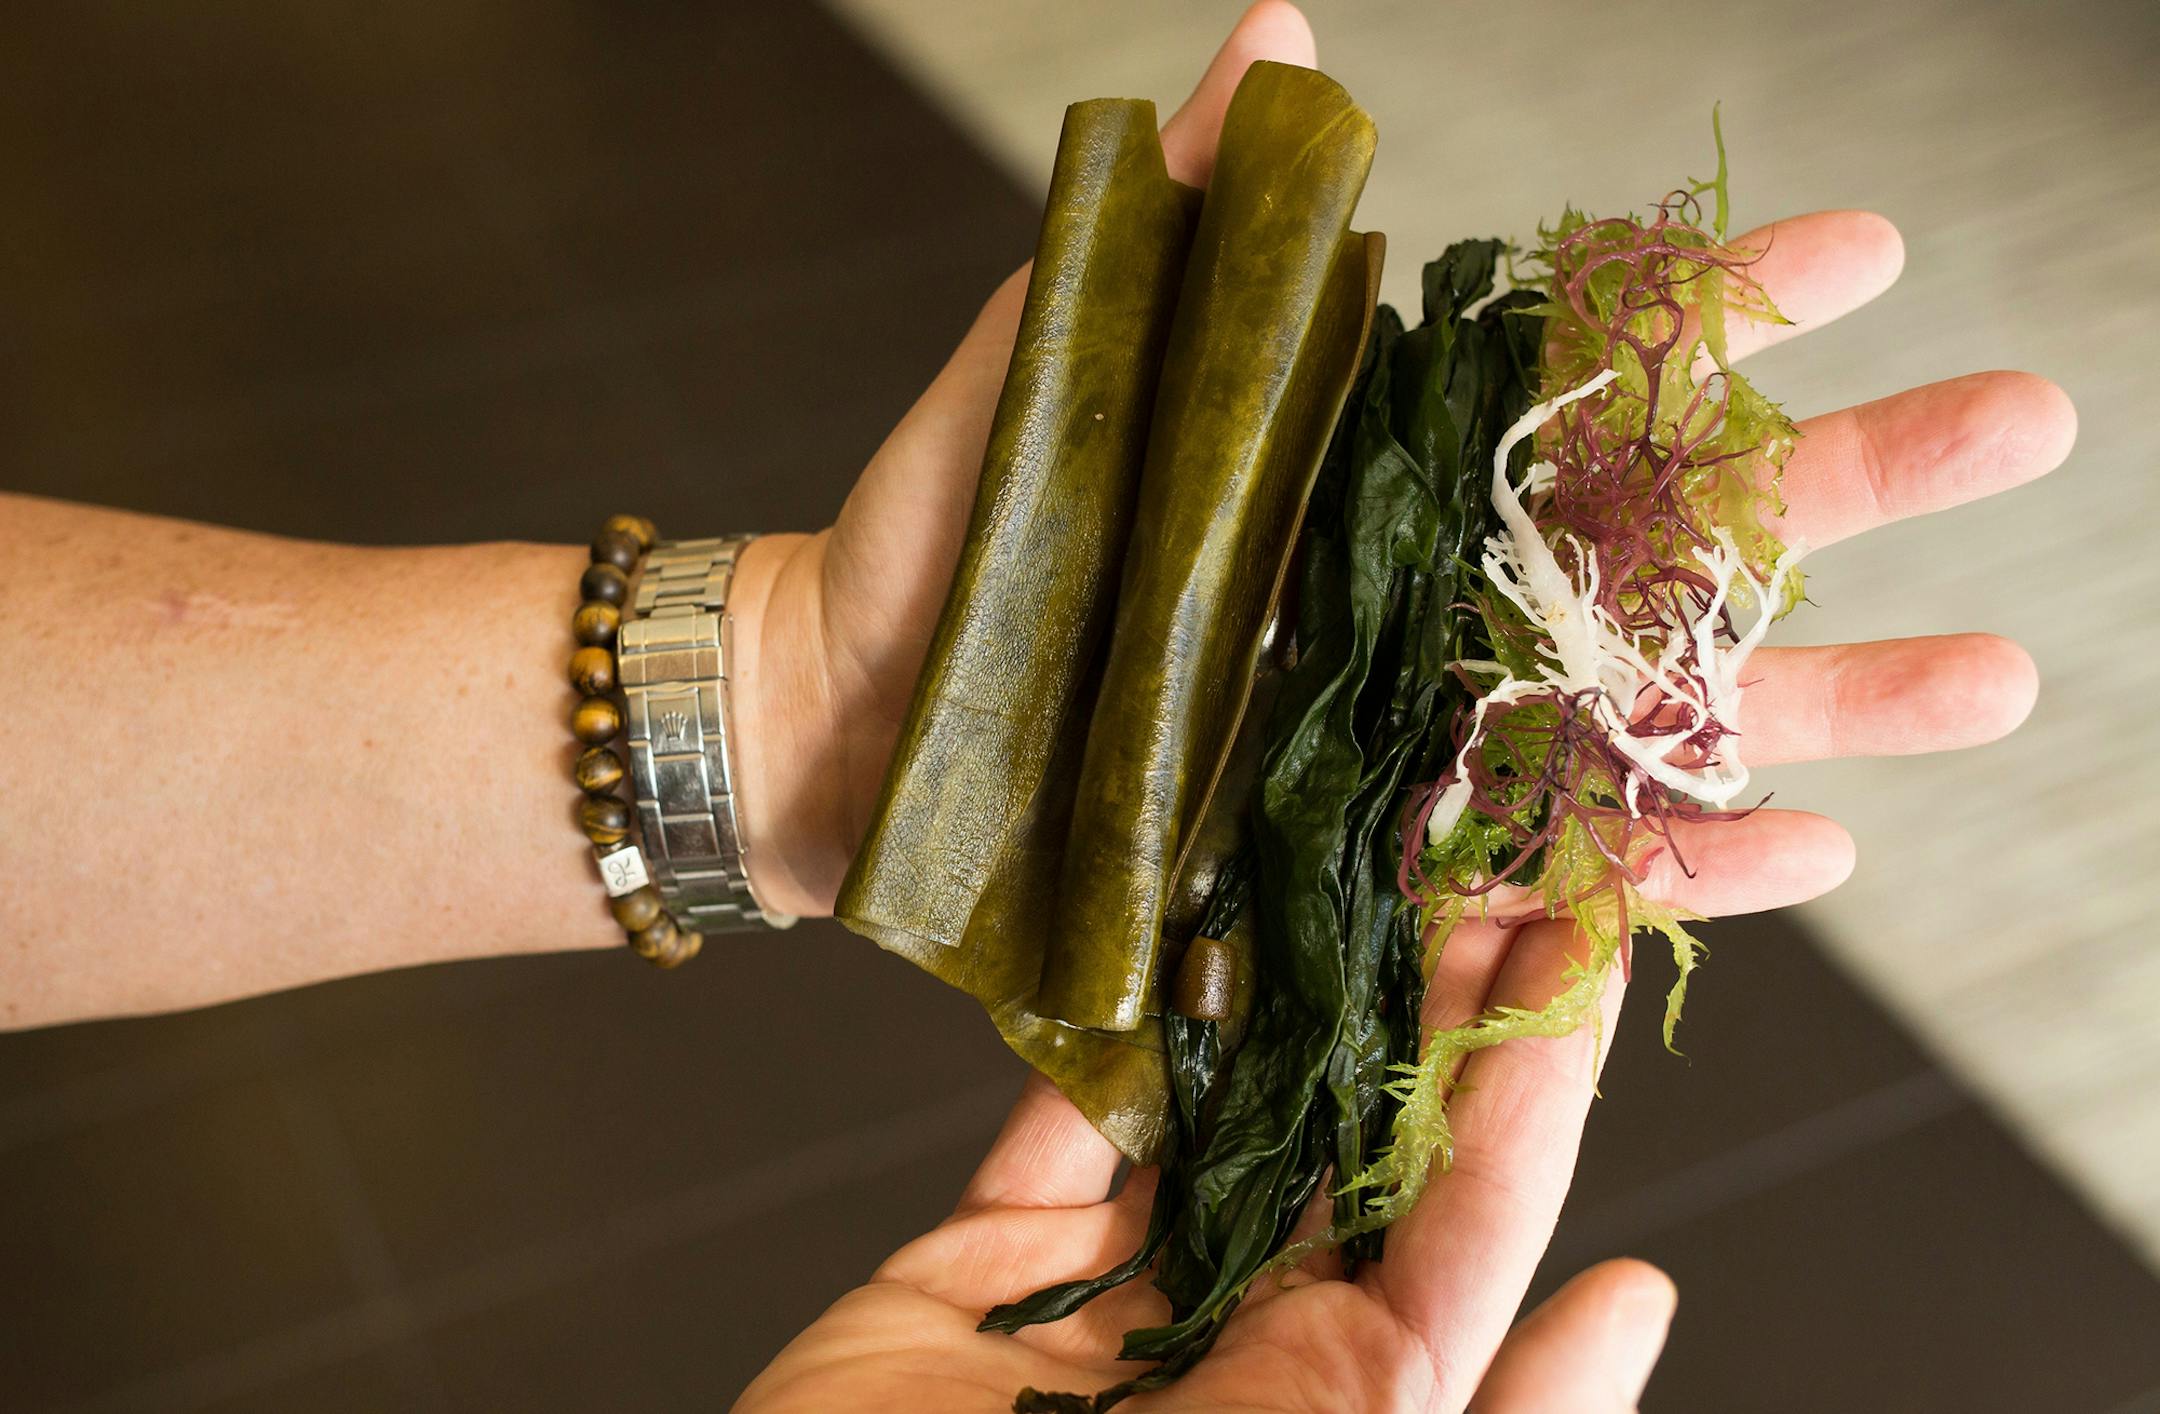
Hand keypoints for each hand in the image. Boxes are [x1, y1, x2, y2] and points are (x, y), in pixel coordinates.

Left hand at [722, 0, 2068, 923]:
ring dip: (1830, 698)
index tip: (1862, 253)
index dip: (1716, 309)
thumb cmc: (945, 537)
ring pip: (1648, 716)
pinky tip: (1818, 847)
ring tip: (2000, 683)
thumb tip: (1276, 32)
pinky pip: (1546, 868)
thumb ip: (1177, 223)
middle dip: (1851, 482)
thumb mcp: (1052, 364)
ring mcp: (1405, 728)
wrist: (848, 728)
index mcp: (1359, 460)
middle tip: (2027, 423)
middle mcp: (1412, 593)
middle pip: (1664, 538)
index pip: (1570, 371)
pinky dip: (1677, 869)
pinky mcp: (1367, 855)